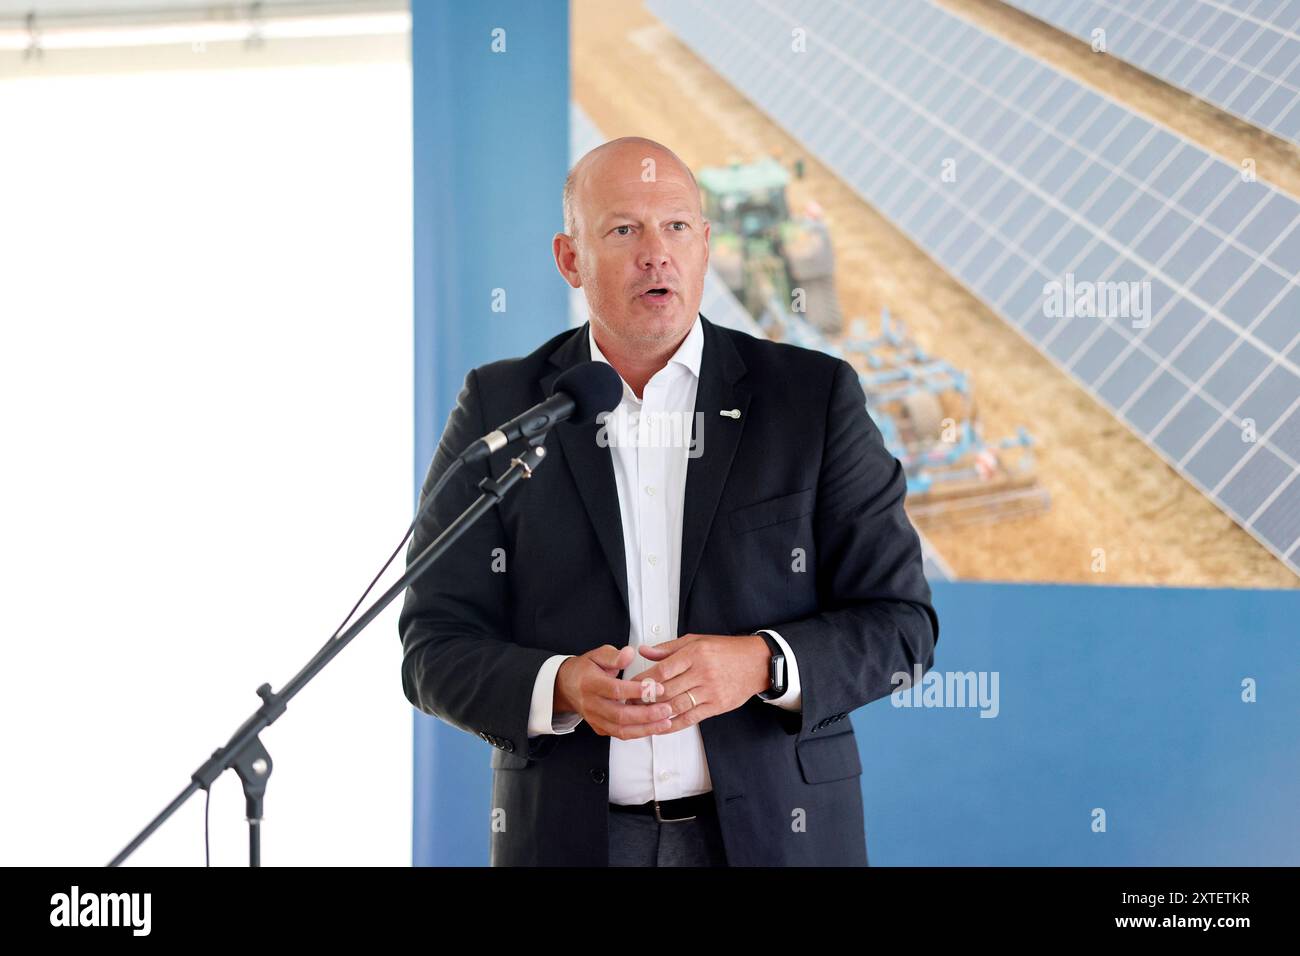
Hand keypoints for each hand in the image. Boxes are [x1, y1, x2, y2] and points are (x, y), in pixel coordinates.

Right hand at [554, 645, 674, 738]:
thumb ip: (614, 656)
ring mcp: (595, 718)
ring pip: (621, 729)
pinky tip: (654, 727)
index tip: (656, 687)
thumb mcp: (597, 655)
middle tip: (666, 709)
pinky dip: (638, 733)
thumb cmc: (585, 669)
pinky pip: (620, 734)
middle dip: (646, 714)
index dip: (636, 690)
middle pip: (620, 715)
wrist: (566, 686)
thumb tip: (630, 653)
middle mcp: (592, 704)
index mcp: (590, 684)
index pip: (615, 690)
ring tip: (665, 722)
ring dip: (645, 728)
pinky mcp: (600, 728)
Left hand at [633, 634, 770, 733]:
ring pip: (677, 705)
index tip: (630, 685)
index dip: (644, 680)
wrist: (757, 662)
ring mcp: (710, 691)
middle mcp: (702, 672)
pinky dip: (674, 724)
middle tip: (629, 703)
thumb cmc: (725, 650)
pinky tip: (662, 726)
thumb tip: (643, 651)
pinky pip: (691, 717)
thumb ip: (668, 648)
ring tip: (641, 715)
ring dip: (656, 713)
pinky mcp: (717, 706)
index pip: (663, 669)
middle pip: (667, 689)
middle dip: (646, 698)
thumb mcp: (696, 641)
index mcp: (695, 653)